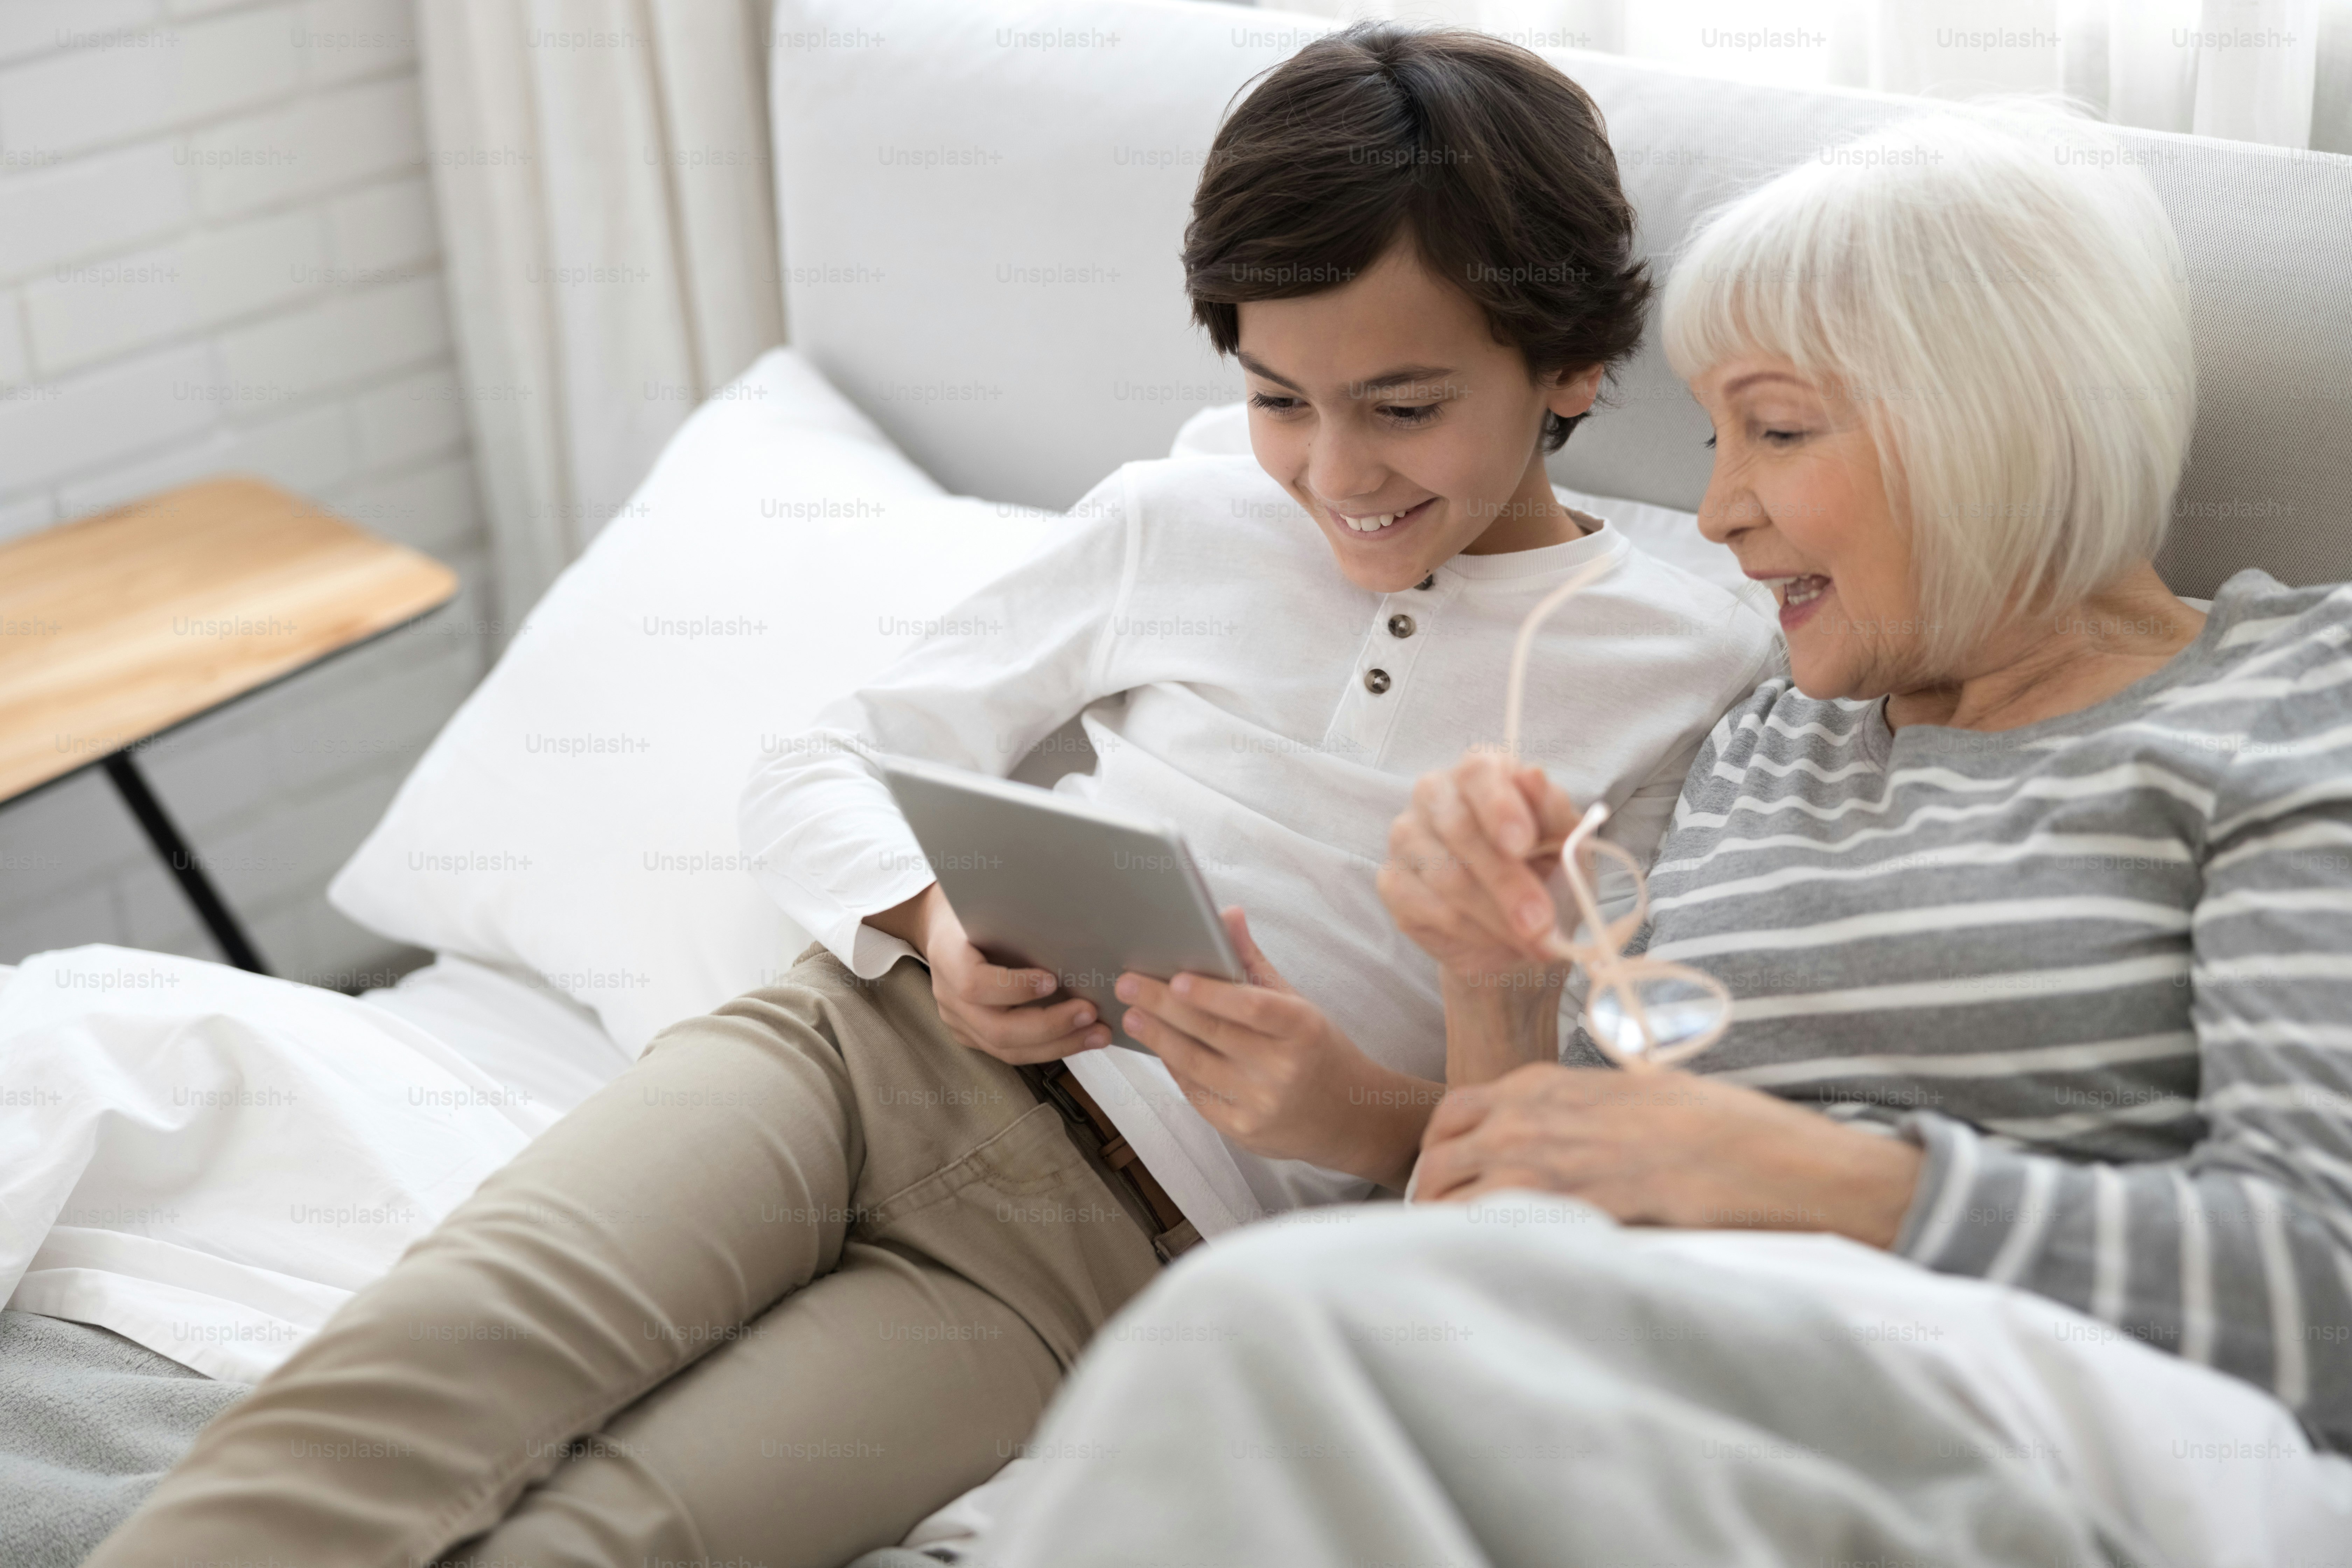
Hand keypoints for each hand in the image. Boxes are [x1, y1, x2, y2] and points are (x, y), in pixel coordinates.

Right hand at [873, 884, 1110, 1063]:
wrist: (944, 927)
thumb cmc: (974, 907)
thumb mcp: (988, 898)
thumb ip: (1016, 911)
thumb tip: (1076, 914)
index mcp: (947, 954)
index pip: (973, 984)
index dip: (1014, 988)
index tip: (1052, 980)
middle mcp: (947, 994)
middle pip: (996, 1028)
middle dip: (1050, 1026)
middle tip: (1090, 1013)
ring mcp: (958, 1020)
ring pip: (1006, 1049)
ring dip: (1058, 1045)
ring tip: (1096, 1033)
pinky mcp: (972, 1034)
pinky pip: (1011, 1052)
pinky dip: (1049, 1048)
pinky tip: (1079, 1037)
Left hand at [1115, 908, 1436, 1189]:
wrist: (1350, 1119)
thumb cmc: (1318, 1050)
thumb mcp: (1298, 1004)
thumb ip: (1255, 963)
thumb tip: (1226, 914)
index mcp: (1301, 1029)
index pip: (1251, 1007)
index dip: (1211, 993)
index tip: (1174, 978)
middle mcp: (1282, 1069)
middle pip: (1213, 1034)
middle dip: (1164, 1008)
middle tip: (1128, 985)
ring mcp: (1261, 1104)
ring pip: (1197, 1066)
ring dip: (1159, 1039)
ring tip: (1132, 1017)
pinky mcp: (1243, 1130)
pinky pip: (1199, 1095)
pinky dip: (1176, 1070)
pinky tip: (1158, 1049)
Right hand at [1379, 750, 1583, 976]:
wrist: (1518, 930)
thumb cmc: (1544, 872)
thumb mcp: (1564, 842)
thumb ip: (1553, 812)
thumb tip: (1533, 776)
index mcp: (1478, 774)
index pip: (1478, 774)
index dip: (1500, 807)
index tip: (1523, 844)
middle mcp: (1433, 794)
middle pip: (1459, 830)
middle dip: (1506, 881)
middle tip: (1540, 922)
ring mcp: (1406, 837)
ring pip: (1446, 876)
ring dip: (1495, 915)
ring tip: (1533, 941)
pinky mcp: (1392, 882)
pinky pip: (1429, 908)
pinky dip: (1471, 930)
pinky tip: (1495, 938)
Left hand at [1410, 1063, 1923, 1248]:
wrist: (1764, 1156)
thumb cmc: (1713, 1126)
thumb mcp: (1633, 1096)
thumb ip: (1583, 1109)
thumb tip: (1561, 1132)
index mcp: (1546, 1084)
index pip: (1452, 1112)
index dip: (1439, 1150)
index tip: (1443, 1182)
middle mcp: (1532, 1114)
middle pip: (1438, 1157)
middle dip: (1428, 1194)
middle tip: (1435, 1233)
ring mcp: (1547, 1158)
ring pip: (1452, 1195)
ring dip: (1443, 1225)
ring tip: (1450, 1260)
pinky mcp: (1569, 1205)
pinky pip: (1493, 1226)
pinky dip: (1478, 1246)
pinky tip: (1487, 1268)